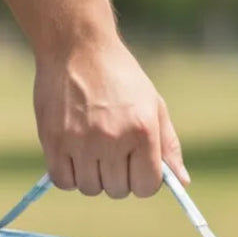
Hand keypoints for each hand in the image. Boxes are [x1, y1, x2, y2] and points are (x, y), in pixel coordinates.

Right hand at [33, 39, 188, 197]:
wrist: (77, 46)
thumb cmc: (120, 77)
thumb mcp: (153, 105)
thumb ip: (168, 146)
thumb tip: (183, 182)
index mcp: (142, 130)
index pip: (146, 186)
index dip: (142, 181)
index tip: (134, 166)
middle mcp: (112, 139)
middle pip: (117, 190)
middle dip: (116, 177)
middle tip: (110, 152)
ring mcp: (81, 142)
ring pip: (90, 188)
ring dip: (91, 176)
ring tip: (90, 149)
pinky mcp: (54, 141)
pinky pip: (65, 181)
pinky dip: (69, 175)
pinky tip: (73, 155)